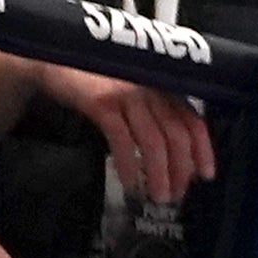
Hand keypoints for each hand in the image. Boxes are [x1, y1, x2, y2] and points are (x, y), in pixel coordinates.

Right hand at [47, 70, 213, 209]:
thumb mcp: (134, 93)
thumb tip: (176, 158)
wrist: (52, 62)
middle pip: (176, 136)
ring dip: (158, 174)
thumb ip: (155, 115)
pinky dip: (129, 165)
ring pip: (153, 141)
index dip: (203, 151)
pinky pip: (122, 140)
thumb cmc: (96, 81)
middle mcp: (150, 89)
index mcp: (163, 87)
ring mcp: (127, 94)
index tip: (205, 175)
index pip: (194, 122)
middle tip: (175, 194)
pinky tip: (130, 182)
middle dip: (180, 170)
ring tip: (157, 195)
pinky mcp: (101, 102)